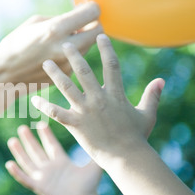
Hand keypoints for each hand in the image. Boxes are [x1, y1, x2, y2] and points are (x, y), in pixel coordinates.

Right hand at [0, 2, 102, 85]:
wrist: (3, 76)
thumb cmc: (15, 45)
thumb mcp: (34, 23)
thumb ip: (61, 18)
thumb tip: (80, 15)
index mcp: (56, 29)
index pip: (93, 12)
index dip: (91, 9)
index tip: (85, 10)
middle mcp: (65, 47)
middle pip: (99, 32)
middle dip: (93, 25)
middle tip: (83, 25)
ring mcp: (67, 64)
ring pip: (89, 47)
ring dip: (83, 41)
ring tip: (65, 41)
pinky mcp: (66, 76)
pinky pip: (77, 61)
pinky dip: (72, 56)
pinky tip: (56, 57)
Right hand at [6, 122, 101, 194]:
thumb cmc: (90, 187)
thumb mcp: (94, 167)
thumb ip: (97, 154)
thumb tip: (106, 140)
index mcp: (61, 162)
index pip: (51, 145)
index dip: (46, 135)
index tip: (41, 123)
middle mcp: (50, 168)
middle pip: (36, 151)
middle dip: (29, 140)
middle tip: (22, 127)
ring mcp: (43, 177)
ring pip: (28, 162)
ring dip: (19, 152)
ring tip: (12, 140)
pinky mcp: (39, 187)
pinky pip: (25, 179)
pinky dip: (17, 172)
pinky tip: (9, 163)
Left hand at [31, 34, 164, 164]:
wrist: (126, 158)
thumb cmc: (136, 137)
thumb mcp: (147, 114)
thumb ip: (152, 95)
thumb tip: (161, 80)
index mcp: (116, 94)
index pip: (111, 65)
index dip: (106, 49)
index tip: (100, 36)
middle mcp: (99, 99)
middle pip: (84, 72)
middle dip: (73, 56)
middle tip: (64, 44)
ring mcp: (86, 111)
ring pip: (67, 88)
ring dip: (55, 74)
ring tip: (45, 63)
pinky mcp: (75, 124)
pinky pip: (56, 113)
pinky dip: (44, 106)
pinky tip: (33, 100)